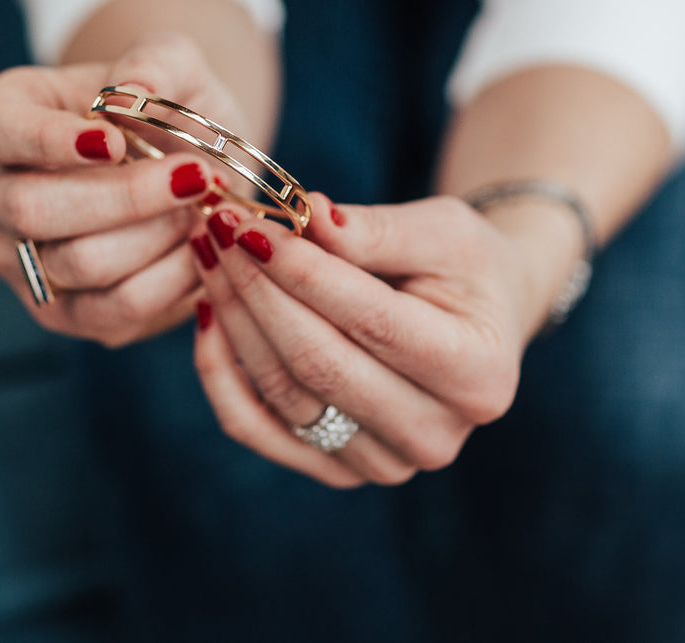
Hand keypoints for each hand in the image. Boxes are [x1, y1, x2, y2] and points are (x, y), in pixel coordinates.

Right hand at [0, 33, 245, 346]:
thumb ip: (156, 63)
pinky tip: (203, 247)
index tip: (115, 141)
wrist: (194, 162)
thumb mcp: (176, 65)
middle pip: (33, 209)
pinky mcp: (63, 312)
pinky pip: (113, 311)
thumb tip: (133, 89)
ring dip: (158, 238)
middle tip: (197, 177)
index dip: (49, 141)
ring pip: (79, 264)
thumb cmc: (170, 107)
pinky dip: (171, 281)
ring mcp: (19, 260)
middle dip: (126, 197)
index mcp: (1, 118)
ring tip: (207, 208)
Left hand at [189, 194, 579, 486]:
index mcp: (477, 374)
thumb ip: (377, 231)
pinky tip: (207, 312)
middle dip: (256, 288)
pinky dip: (220, 371)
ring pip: (281, 392)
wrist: (475, 323)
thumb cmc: (463, 267)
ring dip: (232, 318)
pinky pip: (254, 427)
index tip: (249, 221)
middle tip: (217, 228)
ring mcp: (383, 464)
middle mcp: (434, 435)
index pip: (369, 320)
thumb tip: (309, 215)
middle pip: (318, 363)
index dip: (301, 270)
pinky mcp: (335, 470)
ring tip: (208, 253)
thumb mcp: (443, 231)